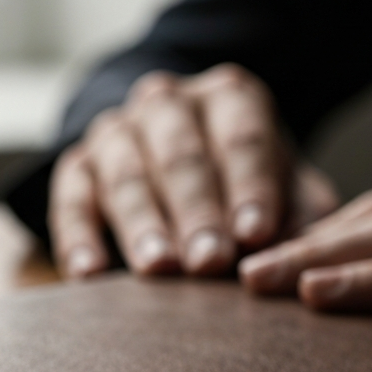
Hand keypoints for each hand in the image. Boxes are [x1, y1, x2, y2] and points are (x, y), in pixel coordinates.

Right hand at [47, 65, 338, 277]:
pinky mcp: (77, 167)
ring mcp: (116, 132)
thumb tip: (300, 256)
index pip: (241, 138)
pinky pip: (71, 200)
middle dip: (196, 211)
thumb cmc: (241, 180)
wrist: (174, 154)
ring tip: (158, 268)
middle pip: (180, 155)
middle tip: (209, 262)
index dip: (249, 187)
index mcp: (229, 98)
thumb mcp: (282, 185)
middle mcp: (167, 104)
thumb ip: (299, 214)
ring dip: (142, 224)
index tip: (256, 236)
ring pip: (125, 175)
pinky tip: (89, 274)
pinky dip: (78, 237)